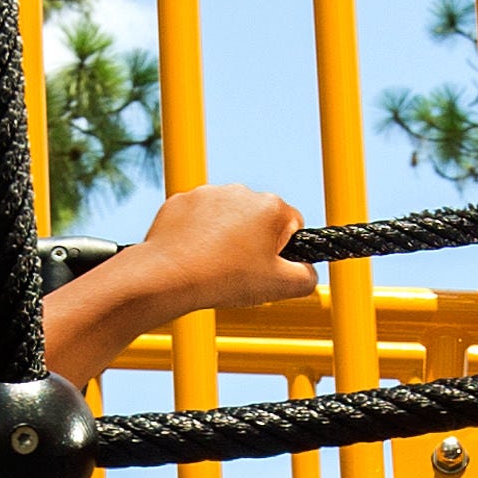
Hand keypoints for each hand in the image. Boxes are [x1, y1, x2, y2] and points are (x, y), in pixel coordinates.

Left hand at [134, 181, 311, 317]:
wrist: (169, 276)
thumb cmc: (225, 278)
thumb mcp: (280, 286)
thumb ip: (307, 278)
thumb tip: (308, 273)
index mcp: (271, 206)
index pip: (292, 225)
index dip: (282, 252)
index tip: (265, 268)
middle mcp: (241, 191)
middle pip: (258, 220)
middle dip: (253, 243)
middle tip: (238, 271)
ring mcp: (208, 194)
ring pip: (227, 218)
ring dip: (225, 237)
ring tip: (213, 265)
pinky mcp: (181, 202)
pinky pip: (197, 219)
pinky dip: (197, 235)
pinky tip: (193, 256)